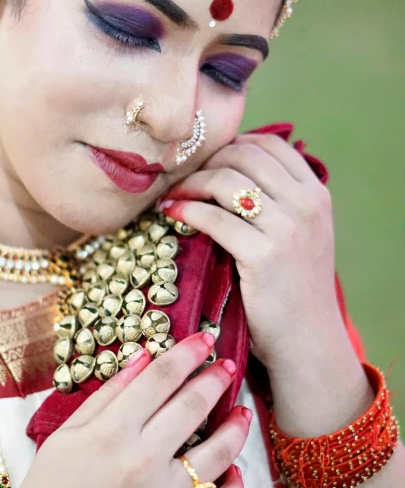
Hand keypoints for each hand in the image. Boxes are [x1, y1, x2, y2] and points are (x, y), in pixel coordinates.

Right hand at [0, 332, 251, 487]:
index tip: (205, 339)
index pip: (161, 378)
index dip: (187, 353)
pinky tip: (235, 472)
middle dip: (216, 380)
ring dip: (236, 430)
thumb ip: (109, 393)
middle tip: (229, 366)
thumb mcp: (68, 431)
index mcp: (111, 431)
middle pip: (192, 407)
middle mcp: (140, 461)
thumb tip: (146, 356)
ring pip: (216, 455)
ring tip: (243, 414)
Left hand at [160, 132, 341, 372]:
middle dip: (206, 162)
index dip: (232, 145)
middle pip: (244, 156)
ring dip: (190, 183)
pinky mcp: (264, 255)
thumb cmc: (296, 291)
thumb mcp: (303, 237)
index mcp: (316, 194)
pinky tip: (171, 214)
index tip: (206, 160)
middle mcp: (306, 205)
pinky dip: (187, 211)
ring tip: (171, 195)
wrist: (309, 342)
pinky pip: (214, 218)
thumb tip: (230, 173)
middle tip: (180, 178)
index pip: (270, 145)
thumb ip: (280, 203)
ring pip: (226, 182)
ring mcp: (288, 229)